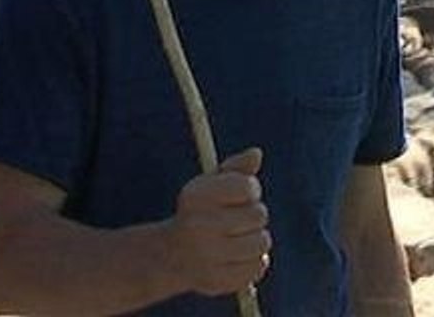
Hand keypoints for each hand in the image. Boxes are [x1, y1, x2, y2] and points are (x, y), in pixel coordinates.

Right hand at [171, 147, 270, 295]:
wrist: (171, 255)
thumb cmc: (200, 211)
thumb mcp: (212, 184)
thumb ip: (237, 168)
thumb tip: (256, 153)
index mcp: (196, 196)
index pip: (247, 187)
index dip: (250, 190)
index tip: (241, 195)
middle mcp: (198, 226)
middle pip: (258, 215)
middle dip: (254, 214)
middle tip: (238, 218)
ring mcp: (207, 257)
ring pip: (262, 242)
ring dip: (257, 238)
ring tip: (239, 237)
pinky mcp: (217, 281)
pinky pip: (258, 267)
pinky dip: (255, 261)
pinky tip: (238, 256)